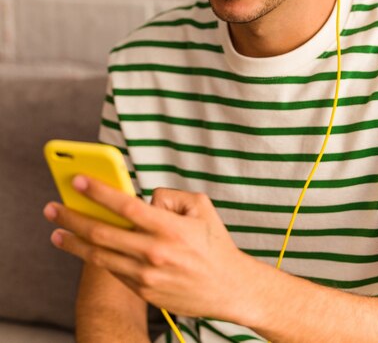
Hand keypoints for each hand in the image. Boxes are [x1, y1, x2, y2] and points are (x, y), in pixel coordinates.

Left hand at [43, 177, 262, 321]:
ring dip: (74, 243)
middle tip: (52, 208)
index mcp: (169, 228)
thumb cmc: (215, 243)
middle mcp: (154, 253)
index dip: (98, 191)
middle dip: (72, 218)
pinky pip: (114, 271)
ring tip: (57, 233)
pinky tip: (85, 249)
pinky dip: (96, 258)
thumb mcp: (200, 206)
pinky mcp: (145, 292)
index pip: (125, 205)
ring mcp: (147, 276)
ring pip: (100, 256)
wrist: (229, 288)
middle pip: (103, 233)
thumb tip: (142, 198)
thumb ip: (169, 196)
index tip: (77, 181)